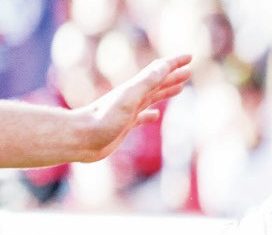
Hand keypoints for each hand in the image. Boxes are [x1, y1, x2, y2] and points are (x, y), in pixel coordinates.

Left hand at [74, 55, 190, 162]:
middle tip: (188, 70)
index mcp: (135, 89)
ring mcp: (128, 111)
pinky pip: (142, 117)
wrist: (80, 138)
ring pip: (152, 97)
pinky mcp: (124, 126)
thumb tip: (165, 66)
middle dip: (173, 76)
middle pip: (158, 83)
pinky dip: (151, 114)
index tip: (190, 56)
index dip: (175, 63)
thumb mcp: (128, 98)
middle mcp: (133, 97)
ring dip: (166, 91)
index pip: (159, 71)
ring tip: (179, 88)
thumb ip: (146, 82)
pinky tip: (155, 115)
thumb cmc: (103, 119)